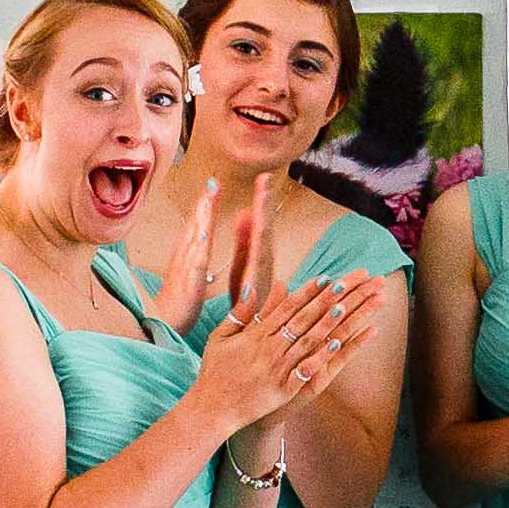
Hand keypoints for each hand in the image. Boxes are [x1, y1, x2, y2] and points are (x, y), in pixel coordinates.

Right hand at [153, 182, 222, 331]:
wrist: (164, 324)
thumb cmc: (179, 301)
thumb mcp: (191, 270)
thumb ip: (197, 250)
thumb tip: (204, 231)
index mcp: (187, 253)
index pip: (197, 222)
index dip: (205, 203)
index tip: (213, 182)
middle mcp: (184, 256)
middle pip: (195, 224)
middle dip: (204, 202)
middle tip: (212, 181)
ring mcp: (185, 268)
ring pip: (196, 239)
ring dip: (202, 218)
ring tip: (209, 199)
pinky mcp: (189, 284)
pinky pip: (196, 264)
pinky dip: (200, 249)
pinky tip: (206, 236)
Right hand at [198, 273, 373, 430]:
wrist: (212, 408)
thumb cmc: (215, 372)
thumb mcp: (220, 337)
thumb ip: (239, 314)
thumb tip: (252, 288)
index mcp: (255, 335)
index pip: (286, 307)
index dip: (307, 291)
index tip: (326, 278)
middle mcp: (269, 348)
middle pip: (302, 319)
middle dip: (325, 300)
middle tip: (345, 283)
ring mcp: (278, 368)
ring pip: (308, 340)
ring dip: (329, 322)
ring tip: (347, 306)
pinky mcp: (284, 389)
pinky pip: (307, 370)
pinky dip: (322, 356)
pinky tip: (339, 344)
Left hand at [225, 174, 278, 322]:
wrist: (250, 330)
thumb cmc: (247, 298)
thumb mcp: (243, 264)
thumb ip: (245, 239)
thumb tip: (245, 211)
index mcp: (259, 254)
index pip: (261, 222)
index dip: (262, 200)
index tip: (263, 177)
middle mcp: (264, 261)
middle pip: (265, 227)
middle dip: (265, 203)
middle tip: (265, 178)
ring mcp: (261, 274)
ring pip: (262, 243)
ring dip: (262, 220)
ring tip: (260, 198)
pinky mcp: (255, 288)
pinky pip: (254, 266)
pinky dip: (255, 251)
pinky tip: (253, 235)